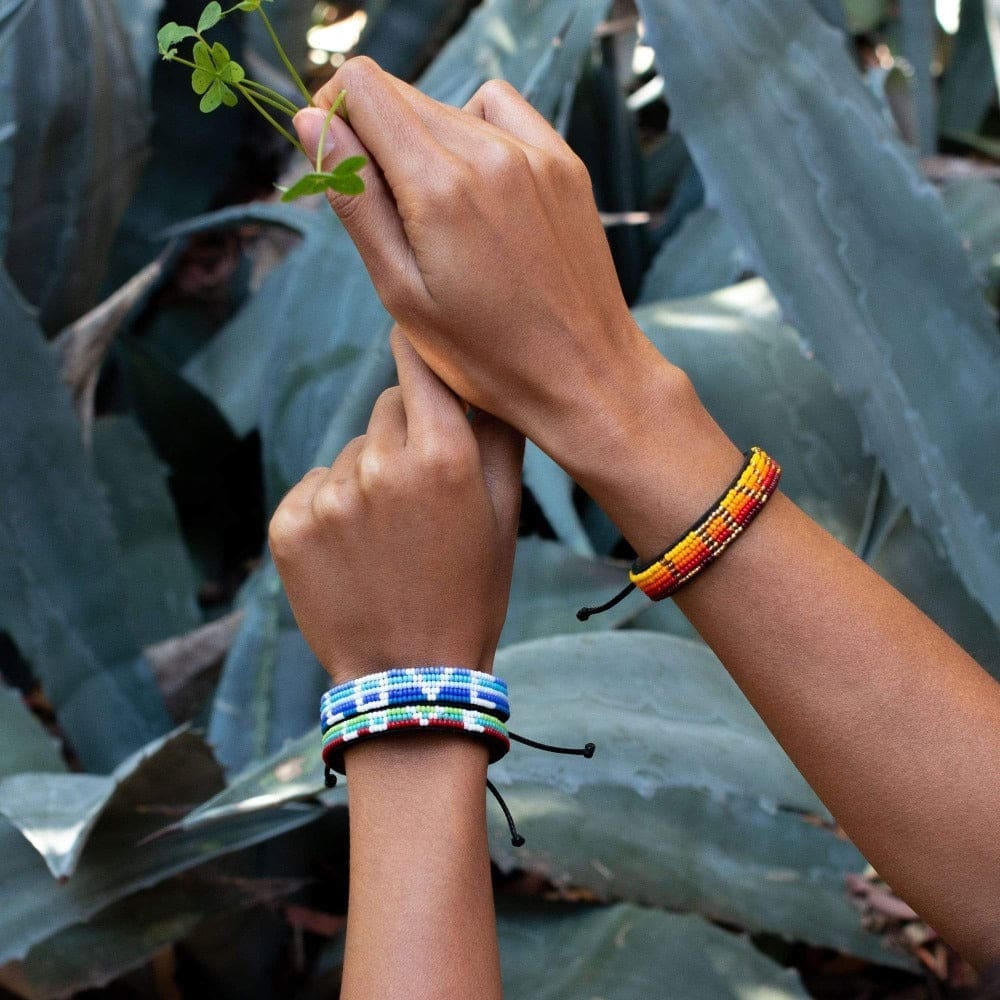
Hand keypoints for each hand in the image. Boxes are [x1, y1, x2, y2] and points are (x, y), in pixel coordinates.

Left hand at [268, 327, 523, 683]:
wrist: (411, 673)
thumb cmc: (471, 591)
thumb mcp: (504, 515)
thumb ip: (499, 435)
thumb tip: (490, 377)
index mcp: (441, 457)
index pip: (418, 367)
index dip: (418, 353)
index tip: (415, 340)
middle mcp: (380, 466)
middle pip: (385, 409)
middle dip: (404, 433)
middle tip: (421, 490)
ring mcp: (328, 497)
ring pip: (349, 452)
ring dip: (367, 475)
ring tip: (388, 535)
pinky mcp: (288, 525)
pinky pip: (313, 486)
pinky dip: (330, 506)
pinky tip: (354, 549)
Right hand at [292, 61, 682, 476]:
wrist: (583, 375)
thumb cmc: (485, 354)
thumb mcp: (401, 291)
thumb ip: (355, 200)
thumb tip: (312, 122)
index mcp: (438, 187)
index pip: (364, 89)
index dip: (333, 112)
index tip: (334, 157)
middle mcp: (489, 154)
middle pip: (403, 95)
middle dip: (373, 133)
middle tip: (383, 207)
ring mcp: (535, 154)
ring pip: (449, 105)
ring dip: (423, 139)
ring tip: (434, 212)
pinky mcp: (564, 164)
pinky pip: (500, 112)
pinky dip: (473, 130)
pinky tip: (475, 184)